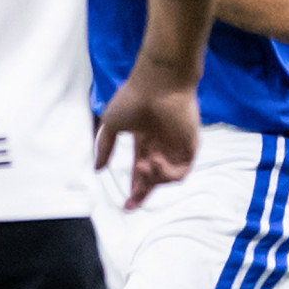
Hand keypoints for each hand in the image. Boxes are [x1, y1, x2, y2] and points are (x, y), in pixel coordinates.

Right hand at [95, 68, 200, 206]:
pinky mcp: (190, 145)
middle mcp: (161, 144)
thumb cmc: (133, 97)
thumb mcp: (111, 124)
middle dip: (143, 192)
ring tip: (143, 166)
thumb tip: (98, 168)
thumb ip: (104, 147)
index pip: (141, 169)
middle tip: (131, 204)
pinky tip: (155, 161)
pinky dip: (166, 174)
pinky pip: (181, 172)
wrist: (158, 83)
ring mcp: (176, 145)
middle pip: (154, 178)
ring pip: (166, 177)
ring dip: (152, 179)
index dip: (135, 188)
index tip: (126, 204)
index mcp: (144, 138)